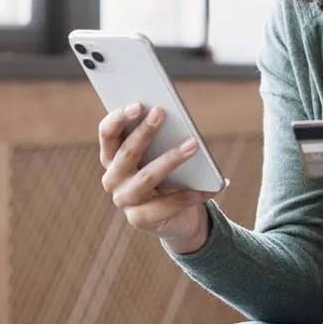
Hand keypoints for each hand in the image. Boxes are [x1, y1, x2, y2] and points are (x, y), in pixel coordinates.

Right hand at [97, 103, 222, 253]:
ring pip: (147, 176)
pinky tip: (215, 185)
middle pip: (126, 153)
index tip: (139, 104)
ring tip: (193, 144)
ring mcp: (124, 201)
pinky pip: (169, 203)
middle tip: (161, 113)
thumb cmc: (169, 176)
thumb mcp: (163, 154)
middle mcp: (112, 179)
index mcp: (112, 157)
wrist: (178, 218)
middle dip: (144, 132)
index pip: (107, 133)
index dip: (119, 118)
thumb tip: (176, 117)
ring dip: (171, 158)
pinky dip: (193, 193)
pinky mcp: (140, 219)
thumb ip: (162, 138)